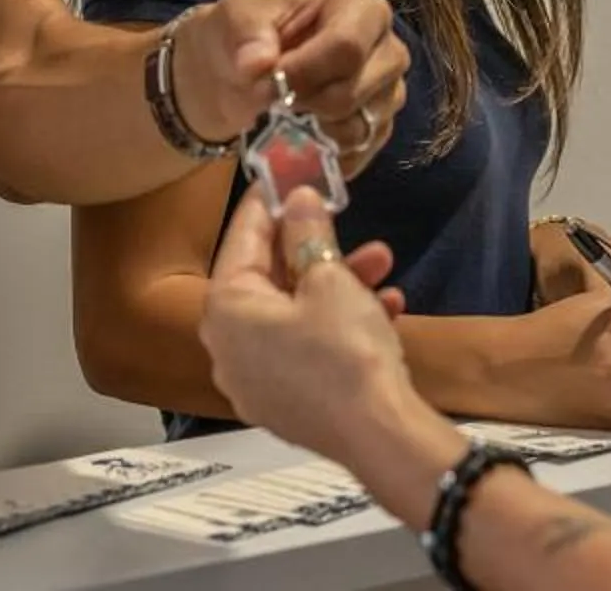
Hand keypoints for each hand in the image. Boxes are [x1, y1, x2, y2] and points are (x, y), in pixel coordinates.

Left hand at [172, 0, 409, 171]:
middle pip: (350, 94)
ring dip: (307, 134)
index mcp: (364, 11)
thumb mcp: (236, 16)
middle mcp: (388, 53)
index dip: (303, 73)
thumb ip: (246, 32)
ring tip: (279, 120)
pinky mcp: (376, 133)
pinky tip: (292, 145)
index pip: (347, 47)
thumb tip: (257, 64)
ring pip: (354, 131)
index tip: (267, 84)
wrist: (245, 73)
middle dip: (300, 105)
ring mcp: (387, 97)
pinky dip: (318, 159)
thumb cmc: (249, 35)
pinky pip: (353, 158)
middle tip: (269, 103)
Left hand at [198, 187, 413, 463]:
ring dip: (337, 285)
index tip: (285, 174)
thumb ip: (308, 233)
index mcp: (224, 311)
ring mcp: (255, 382)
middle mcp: (227, 349)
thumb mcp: (329, 279)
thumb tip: (299, 199)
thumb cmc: (345, 351)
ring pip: (292, 315)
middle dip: (313, 249)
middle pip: (267, 279)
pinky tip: (386, 310)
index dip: (268, 203)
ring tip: (383, 264)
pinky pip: (305, 349)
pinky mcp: (286, 404)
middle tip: (342, 220)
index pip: (241, 239)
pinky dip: (337, 326)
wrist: (379, 435)